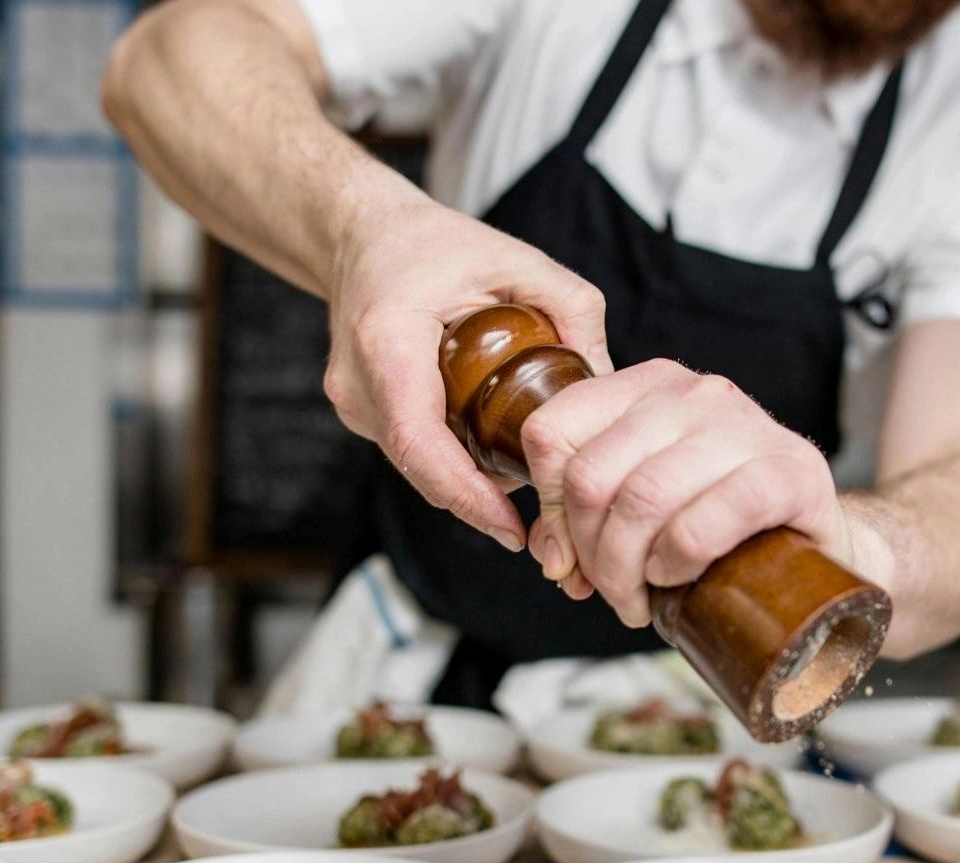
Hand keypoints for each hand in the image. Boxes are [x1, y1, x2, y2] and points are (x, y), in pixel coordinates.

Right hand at [323, 187, 611, 550]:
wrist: (364, 236)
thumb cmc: (435, 243)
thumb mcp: (516, 259)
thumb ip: (571, 307)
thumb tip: (607, 377)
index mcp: (387, 340)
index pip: (419, 442)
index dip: (467, 496)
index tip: (514, 529)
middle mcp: (357, 383)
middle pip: (422, 466)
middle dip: (482, 500)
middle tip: (547, 518)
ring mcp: (353, 403)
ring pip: (419, 465)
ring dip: (471, 481)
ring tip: (531, 481)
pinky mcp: (362, 413)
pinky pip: (414, 450)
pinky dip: (456, 459)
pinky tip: (499, 451)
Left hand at [519, 360, 852, 626]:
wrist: (824, 543)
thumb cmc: (721, 525)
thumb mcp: (640, 504)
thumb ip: (583, 515)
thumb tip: (550, 556)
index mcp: (646, 386)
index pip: (551, 431)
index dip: (548, 507)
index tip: (569, 554)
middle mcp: (693, 392)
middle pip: (592, 475)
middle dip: (589, 553)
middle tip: (612, 591)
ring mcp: (746, 425)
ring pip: (642, 499)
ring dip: (628, 570)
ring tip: (640, 600)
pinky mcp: (792, 471)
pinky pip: (704, 521)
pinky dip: (678, 562)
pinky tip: (679, 578)